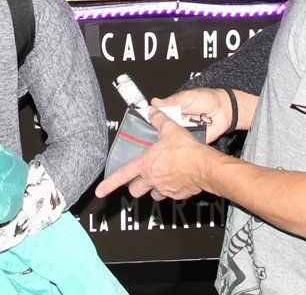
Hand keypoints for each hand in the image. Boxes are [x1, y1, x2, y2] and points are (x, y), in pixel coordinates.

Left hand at [94, 110, 214, 201]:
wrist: (205, 166)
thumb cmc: (186, 150)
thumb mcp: (170, 129)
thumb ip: (159, 120)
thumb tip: (153, 111)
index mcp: (146, 165)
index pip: (122, 176)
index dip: (108, 184)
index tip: (100, 191)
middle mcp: (152, 180)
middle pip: (135, 190)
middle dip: (135, 185)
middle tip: (139, 179)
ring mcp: (164, 189)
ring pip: (152, 194)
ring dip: (153, 188)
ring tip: (160, 178)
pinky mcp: (177, 194)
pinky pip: (170, 194)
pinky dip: (171, 188)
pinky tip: (178, 178)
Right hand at [157, 87, 231, 143]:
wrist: (225, 110)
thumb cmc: (208, 99)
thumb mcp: (188, 97)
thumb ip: (172, 101)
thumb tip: (154, 102)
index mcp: (174, 109)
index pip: (158, 115)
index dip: (151, 118)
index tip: (144, 120)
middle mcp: (178, 121)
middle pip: (162, 129)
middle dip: (158, 131)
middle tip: (152, 132)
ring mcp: (184, 131)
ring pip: (171, 138)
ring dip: (168, 139)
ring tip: (163, 140)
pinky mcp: (192, 140)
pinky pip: (184, 144)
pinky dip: (180, 145)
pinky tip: (175, 146)